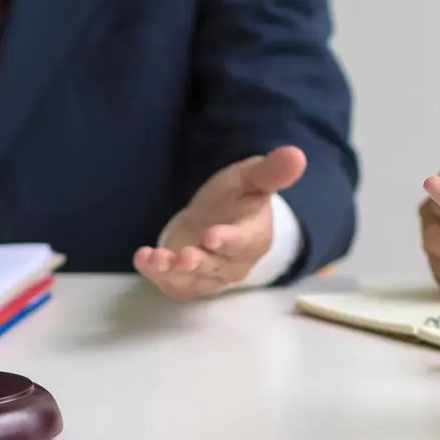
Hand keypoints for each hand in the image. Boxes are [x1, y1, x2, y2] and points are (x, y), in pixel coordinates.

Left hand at [135, 146, 306, 300]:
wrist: (216, 220)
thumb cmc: (237, 199)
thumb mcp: (252, 179)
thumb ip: (271, 172)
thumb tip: (297, 155)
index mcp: (253, 237)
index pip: (243, 242)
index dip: (229, 241)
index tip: (212, 236)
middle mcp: (232, 263)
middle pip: (216, 267)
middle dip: (198, 262)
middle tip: (184, 257)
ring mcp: (208, 276)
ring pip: (192, 280)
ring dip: (172, 272)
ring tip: (155, 259)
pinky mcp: (186, 282)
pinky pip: (173, 284)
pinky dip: (155, 275)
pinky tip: (142, 259)